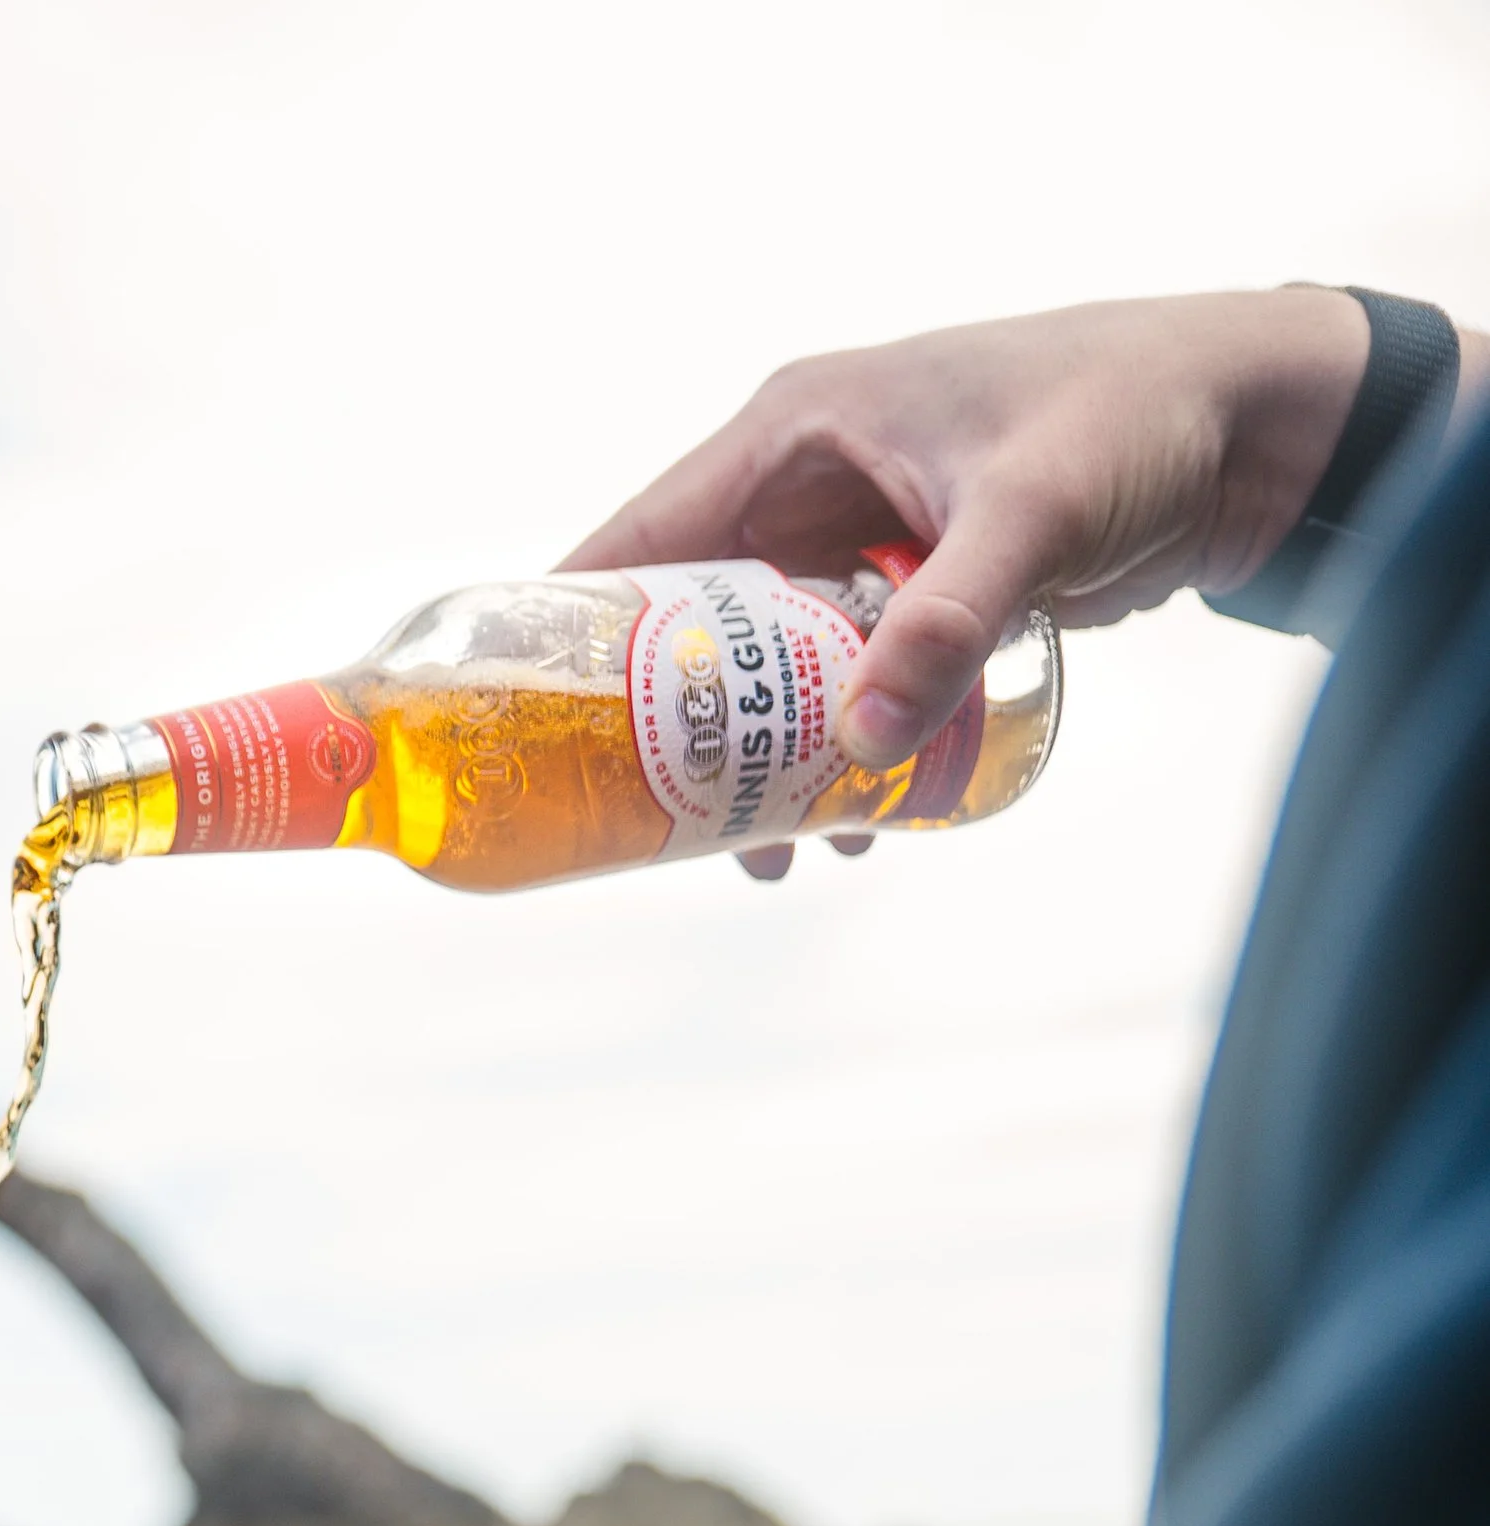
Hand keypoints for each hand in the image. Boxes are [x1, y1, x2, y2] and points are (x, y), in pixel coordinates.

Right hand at [564, 289, 1401, 871]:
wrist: (1255, 423)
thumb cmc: (1135, 419)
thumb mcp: (1031, 515)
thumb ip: (946, 624)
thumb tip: (860, 746)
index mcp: (800, 431)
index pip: (645, 534)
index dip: (573, 625)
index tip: (520, 720)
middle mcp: (814, 483)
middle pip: (697, 622)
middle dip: (678, 729)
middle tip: (652, 830)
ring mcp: (864, 542)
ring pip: (772, 669)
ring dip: (765, 761)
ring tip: (770, 855)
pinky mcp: (918, 590)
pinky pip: (845, 682)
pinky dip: (838, 750)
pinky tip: (853, 822)